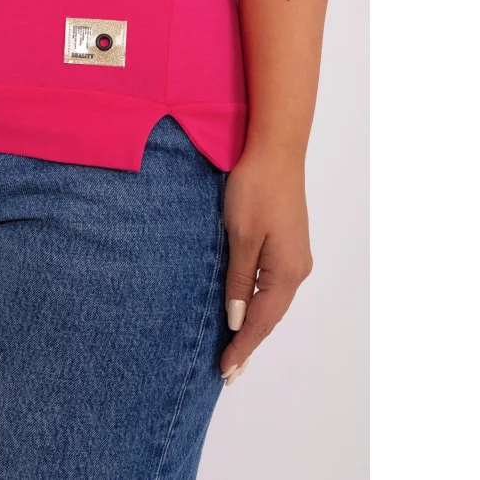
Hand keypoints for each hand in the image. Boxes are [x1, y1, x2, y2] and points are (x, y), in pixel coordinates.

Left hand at [220, 151, 313, 385]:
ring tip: (237, 349)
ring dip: (255, 326)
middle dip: (249, 343)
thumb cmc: (255, 191)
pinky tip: (249, 311)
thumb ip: (238, 280)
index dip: (242, 346)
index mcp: (285, 272)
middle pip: (270, 316)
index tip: (226, 371)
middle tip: (230, 371)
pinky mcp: (290, 246)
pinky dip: (260, 305)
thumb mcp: (241, 238)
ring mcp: (297, 258)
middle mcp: (297, 270)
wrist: (276, 153)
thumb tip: (236, 318)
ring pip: (273, 302)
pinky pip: (274, 286)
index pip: (260, 321)